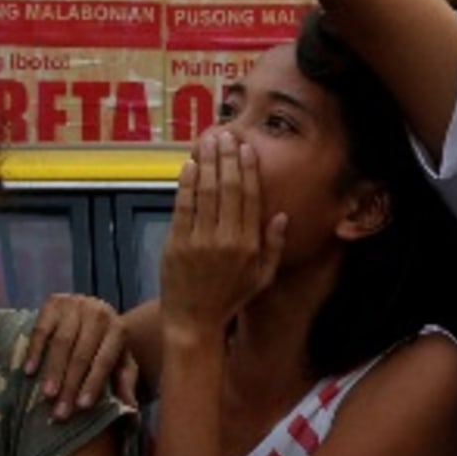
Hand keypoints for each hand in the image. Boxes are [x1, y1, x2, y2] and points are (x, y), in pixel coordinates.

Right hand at [25, 294, 135, 420]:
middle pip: (83, 355)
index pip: (105, 360)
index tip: (82, 406)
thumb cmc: (104, 341)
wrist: (88, 309)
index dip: (94, 383)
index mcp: (119, 329)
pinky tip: (30, 371)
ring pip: (62, 343)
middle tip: (61, 411)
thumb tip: (132, 411)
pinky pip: (41, 330)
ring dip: (54, 371)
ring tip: (47, 395)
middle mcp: (100, 314)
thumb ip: (124, 382)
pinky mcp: (54, 303)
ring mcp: (76, 306)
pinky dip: (35, 351)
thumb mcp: (119, 359)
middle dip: (71, 385)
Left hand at [159, 133, 286, 343]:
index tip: (246, 148)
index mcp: (249, 245)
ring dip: (206, 162)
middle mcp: (225, 239)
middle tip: (225, 134)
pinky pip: (183, 206)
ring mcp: (198, 240)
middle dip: (226, 158)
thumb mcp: (264, 277)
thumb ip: (274, 245)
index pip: (250, 197)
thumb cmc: (231, 298)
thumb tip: (280, 215)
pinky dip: (185, 183)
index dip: (248, 169)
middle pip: (227, 188)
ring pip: (204, 192)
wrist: (194, 321)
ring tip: (207, 140)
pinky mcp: (176, 243)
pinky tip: (189, 165)